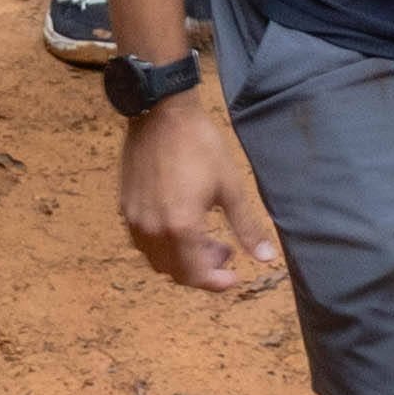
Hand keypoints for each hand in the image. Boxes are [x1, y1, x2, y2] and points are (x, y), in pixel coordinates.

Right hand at [120, 97, 277, 293]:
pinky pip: (143, 242)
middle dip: (203, 270)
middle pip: (176, 272)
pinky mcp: (126, 207)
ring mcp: (135, 219)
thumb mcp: (230, 186)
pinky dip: (163, 246)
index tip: (235, 277)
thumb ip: (246, 227)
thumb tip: (267, 257)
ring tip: (204, 239)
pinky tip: (180, 226)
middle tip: (225, 252)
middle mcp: (152, 230)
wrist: (161, 112)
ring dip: (181, 260)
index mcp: (181, 227)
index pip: (197, 275)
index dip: (217, 282)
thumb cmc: (200, 145)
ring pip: (157, 260)